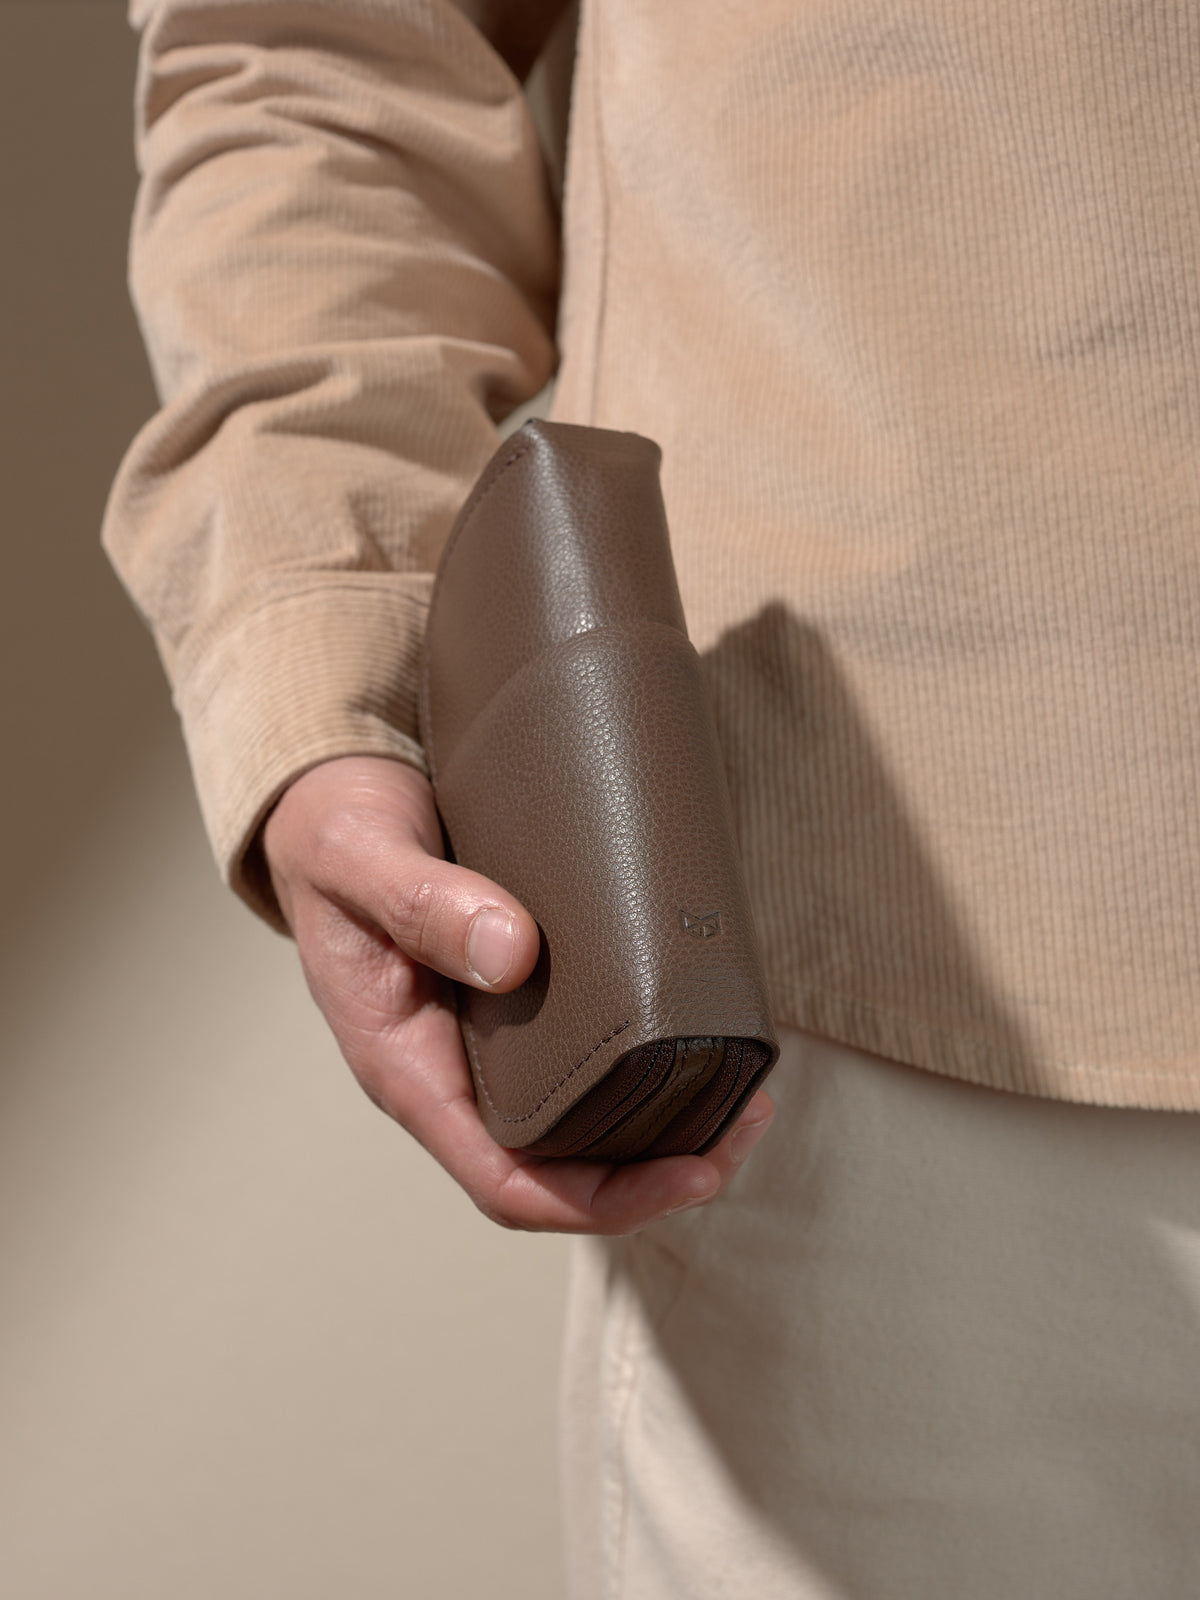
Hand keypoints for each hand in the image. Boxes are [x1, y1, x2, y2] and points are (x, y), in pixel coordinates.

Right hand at [262, 756, 773, 1232]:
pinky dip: (650, 1052)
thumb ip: (420, 903)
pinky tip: (698, 1024)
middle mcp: (456, 1070)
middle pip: (564, 1166)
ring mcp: (493, 1037)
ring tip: (746, 1081)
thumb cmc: (333, 838)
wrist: (330, 798)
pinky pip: (591, 1048)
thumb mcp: (359, 858)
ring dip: (668, 1116)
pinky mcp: (523, 992)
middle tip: (747, 1114)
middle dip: (662, 1164)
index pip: (506, 1182)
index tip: (693, 1173)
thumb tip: (512, 956)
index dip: (603, 1200)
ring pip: (586, 1115)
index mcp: (409, 1068)